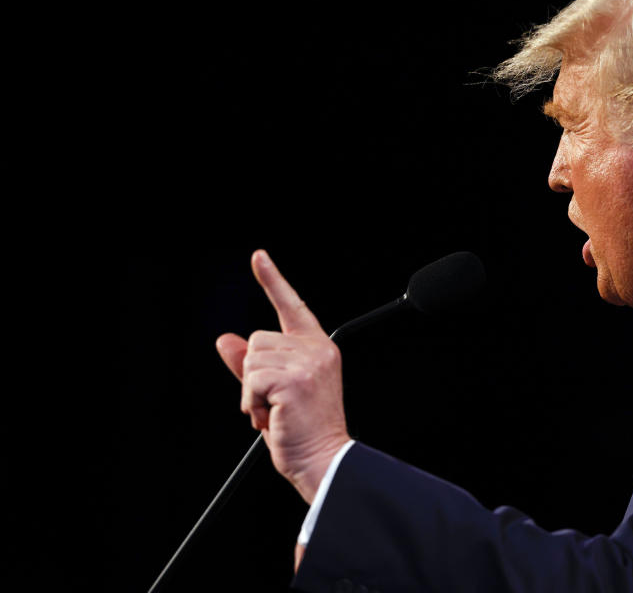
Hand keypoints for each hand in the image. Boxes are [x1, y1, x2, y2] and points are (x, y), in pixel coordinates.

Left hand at [216, 249, 350, 502]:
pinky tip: (271, 416)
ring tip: (274, 412)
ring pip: (251, 360)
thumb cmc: (303, 430)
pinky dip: (251, 402)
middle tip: (274, 404)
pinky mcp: (293, 380)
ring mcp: (307, 363)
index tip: (258, 257)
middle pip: (257, 341)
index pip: (292, 306)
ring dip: (251, 392)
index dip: (272, 280)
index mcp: (317, 348)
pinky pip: (250, 380)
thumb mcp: (273, 392)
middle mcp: (316, 349)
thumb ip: (250, 365)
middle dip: (253, 375)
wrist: (323, 460)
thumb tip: (225, 340)